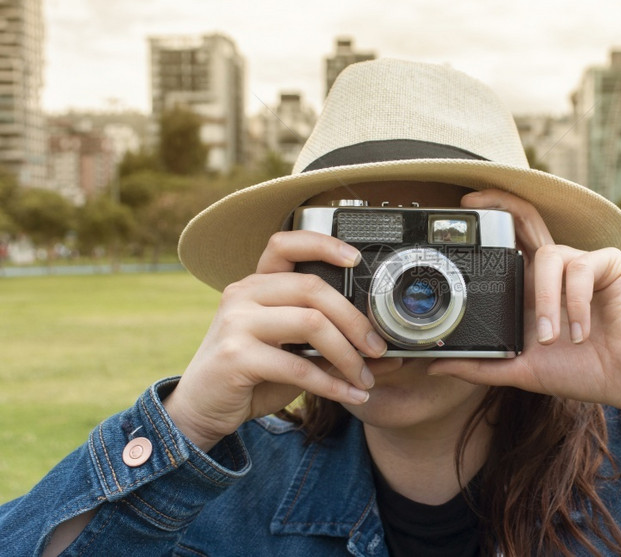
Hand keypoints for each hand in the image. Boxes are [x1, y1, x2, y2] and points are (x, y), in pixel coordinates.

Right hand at [164, 231, 387, 449]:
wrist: (201, 408)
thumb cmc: (251, 375)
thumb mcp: (293, 353)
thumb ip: (332, 346)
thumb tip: (387, 353)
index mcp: (256, 284)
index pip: (285, 244)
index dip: (323, 244)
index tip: (356, 258)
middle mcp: (244, 294)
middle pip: (313, 288)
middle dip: (354, 319)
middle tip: (377, 347)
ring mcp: (237, 322)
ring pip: (311, 323)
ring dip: (348, 355)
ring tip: (365, 377)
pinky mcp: (236, 356)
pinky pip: (298, 365)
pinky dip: (332, 384)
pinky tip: (350, 395)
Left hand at [427, 190, 620, 414]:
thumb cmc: (582, 371)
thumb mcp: (521, 370)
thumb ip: (480, 367)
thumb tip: (435, 366)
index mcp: (531, 289)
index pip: (505, 245)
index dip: (486, 226)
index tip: (460, 214)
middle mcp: (553, 269)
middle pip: (526, 220)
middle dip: (500, 203)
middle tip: (474, 201)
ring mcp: (581, 263)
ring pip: (549, 257)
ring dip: (547, 300)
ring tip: (554, 338)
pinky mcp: (607, 263)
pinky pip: (581, 269)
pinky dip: (576, 303)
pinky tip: (581, 332)